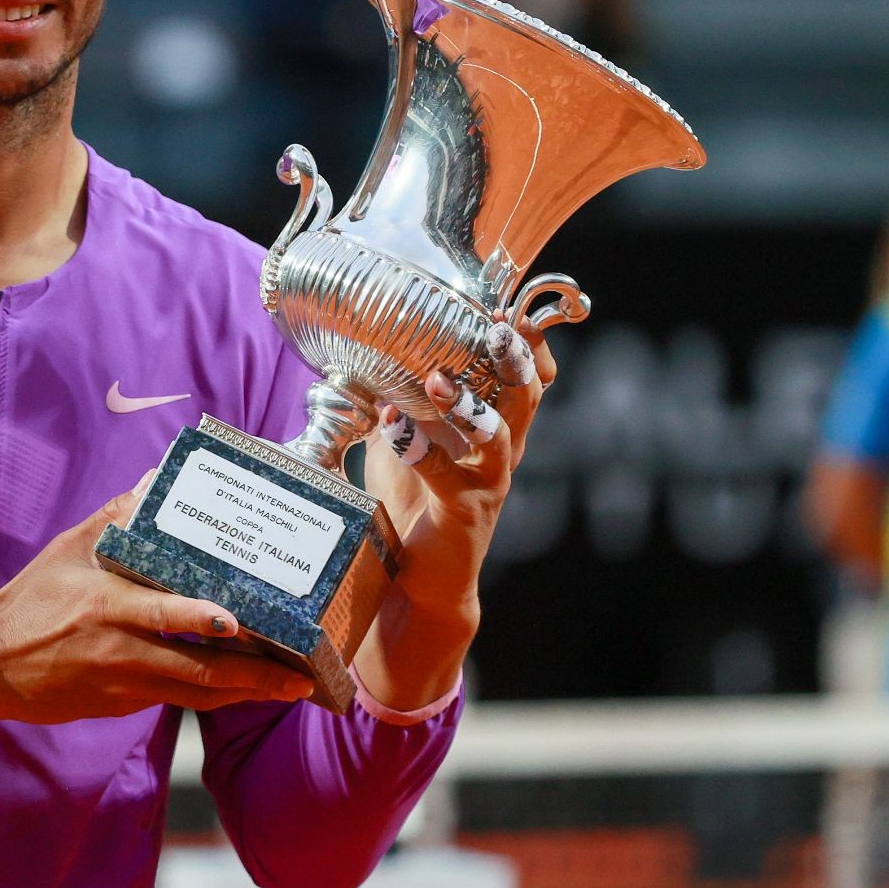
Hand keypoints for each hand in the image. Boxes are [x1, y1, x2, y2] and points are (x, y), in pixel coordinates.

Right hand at [0, 484, 315, 723]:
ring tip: (288, 688)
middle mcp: (120, 649)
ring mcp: (122, 683)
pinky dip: (211, 696)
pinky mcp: (120, 704)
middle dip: (253, 676)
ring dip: (243, 693)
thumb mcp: (67, 551)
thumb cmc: (31, 601)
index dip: (199, 619)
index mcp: (107, 606)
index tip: (237, 621)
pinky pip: (175, 700)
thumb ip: (115, 517)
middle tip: (298, 678)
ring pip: (194, 693)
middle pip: (196, 669)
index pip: (160, 613)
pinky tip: (242, 690)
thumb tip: (155, 479)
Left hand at [355, 315, 557, 706]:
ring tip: (438, 379)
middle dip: (516, 360)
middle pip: (526, 398)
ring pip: (500, 437)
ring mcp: (487, 484)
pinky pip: (446, 476)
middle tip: (497, 325)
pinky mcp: (463, 513)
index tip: (512, 306)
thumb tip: (360, 351)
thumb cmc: (413, 504)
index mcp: (493, 431)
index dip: (528, 344)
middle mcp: (501, 454)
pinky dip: (417, 446)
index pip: (527, 379)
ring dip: (470, 405)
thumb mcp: (406, 441)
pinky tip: (391, 422)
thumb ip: (399, 400)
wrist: (419, 581)